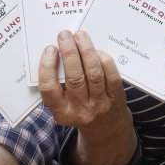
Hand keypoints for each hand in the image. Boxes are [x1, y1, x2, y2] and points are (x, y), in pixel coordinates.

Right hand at [39, 30, 135, 164]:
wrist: (106, 128)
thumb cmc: (79, 109)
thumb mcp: (62, 105)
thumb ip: (57, 83)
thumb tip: (57, 50)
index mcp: (61, 113)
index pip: (49, 88)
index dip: (47, 66)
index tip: (50, 49)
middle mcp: (80, 110)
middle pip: (74, 77)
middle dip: (69, 52)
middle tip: (65, 35)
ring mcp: (100, 104)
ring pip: (93, 73)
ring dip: (86, 50)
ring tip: (80, 36)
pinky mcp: (116, 98)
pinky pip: (111, 75)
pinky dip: (103, 59)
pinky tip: (96, 50)